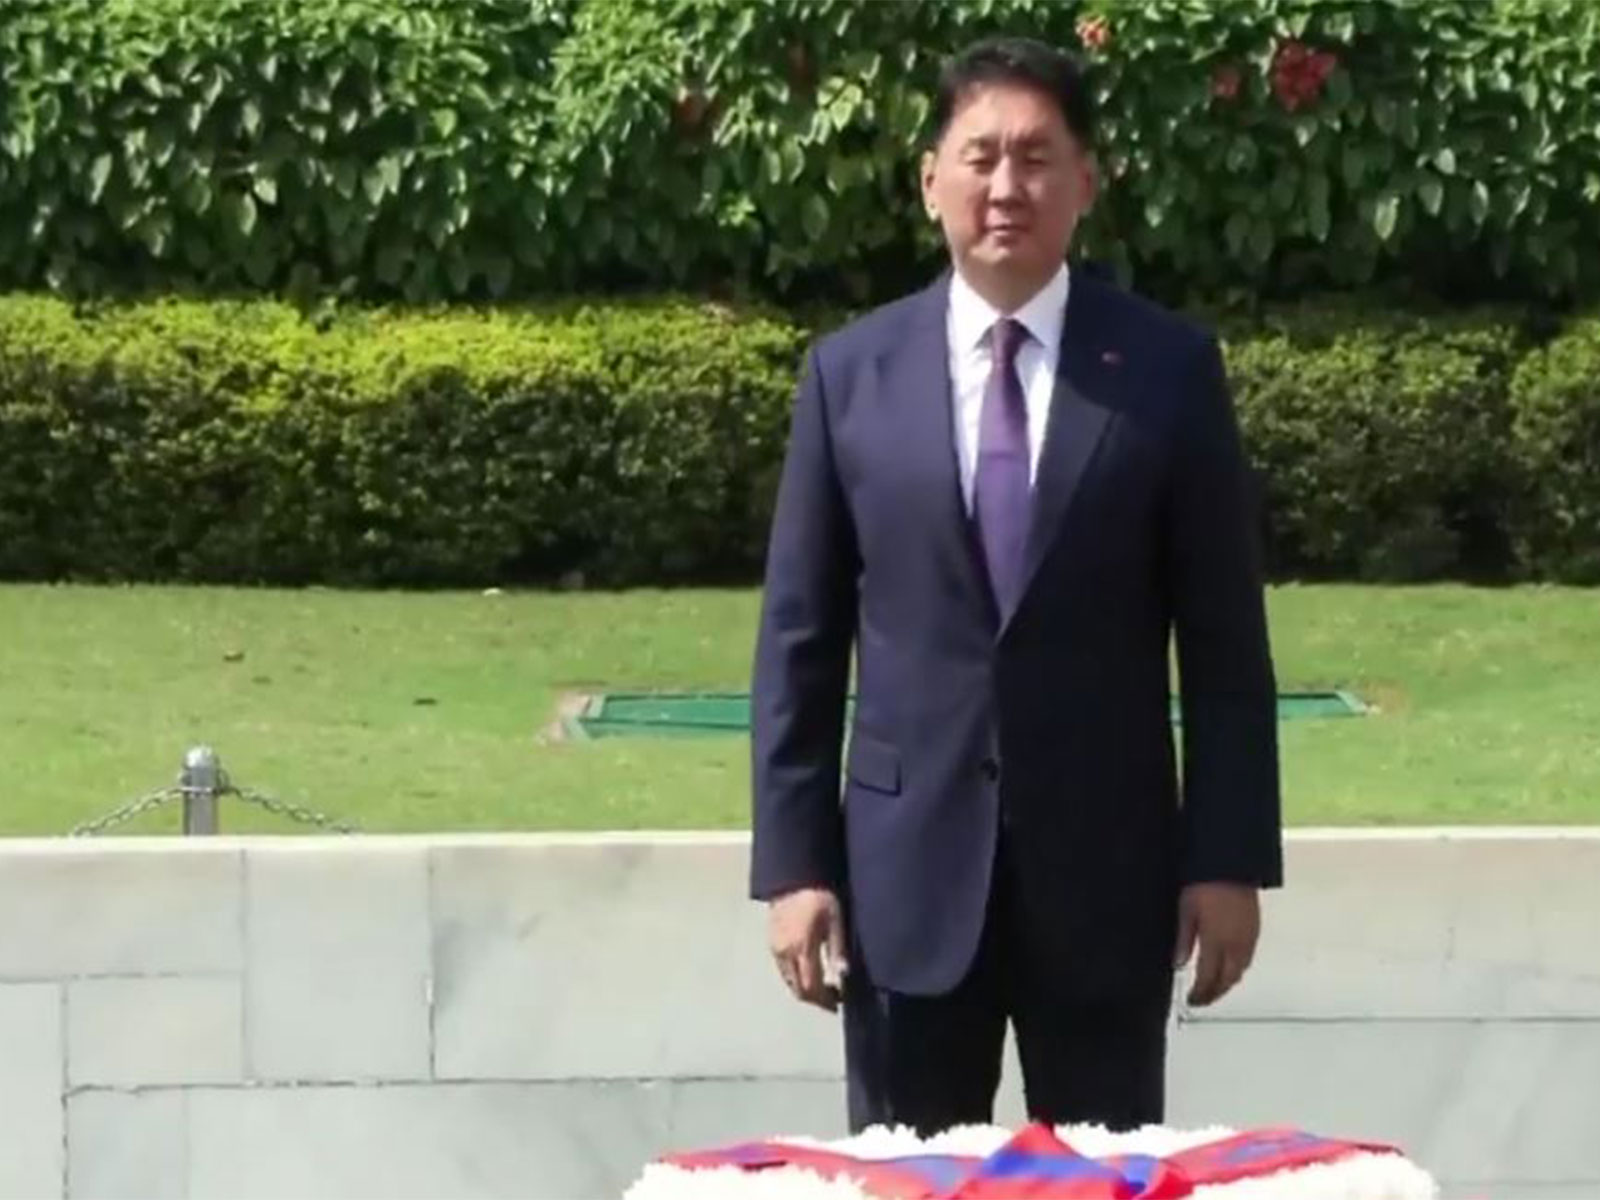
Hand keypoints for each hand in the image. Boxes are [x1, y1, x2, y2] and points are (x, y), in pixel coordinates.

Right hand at [768, 886, 848, 1011]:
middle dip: (814, 998)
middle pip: (796, 988)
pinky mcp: (770, 941)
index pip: (810, 987)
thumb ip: (837, 949)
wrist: (792, 875)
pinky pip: (782, 968)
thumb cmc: (818, 895)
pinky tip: (807, 968)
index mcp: (801, 948)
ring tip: (821, 985)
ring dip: (804, 987)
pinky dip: (795, 976)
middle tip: (831, 999)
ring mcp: (775, 948)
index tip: (837, 1004)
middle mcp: (784, 953)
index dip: (823, 1000)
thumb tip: (843, 975)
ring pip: (788, 980)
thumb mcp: (835, 920)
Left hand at [1174, 882, 1259, 1006]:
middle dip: (1215, 993)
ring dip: (1228, 983)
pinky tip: (1229, 967)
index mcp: (1217, 942)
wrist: (1231, 865)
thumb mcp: (1186, 911)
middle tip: (1202, 999)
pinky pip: (1248, 959)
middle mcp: (1236, 945)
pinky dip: (1237, 969)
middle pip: (1228, 980)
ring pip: (1240, 971)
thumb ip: (1184, 940)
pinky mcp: (1255, 930)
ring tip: (1214, 987)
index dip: (1201, 994)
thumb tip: (1179, 963)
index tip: (1192, 1000)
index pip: (1209, 978)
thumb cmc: (1205, 884)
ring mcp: (1249, 938)